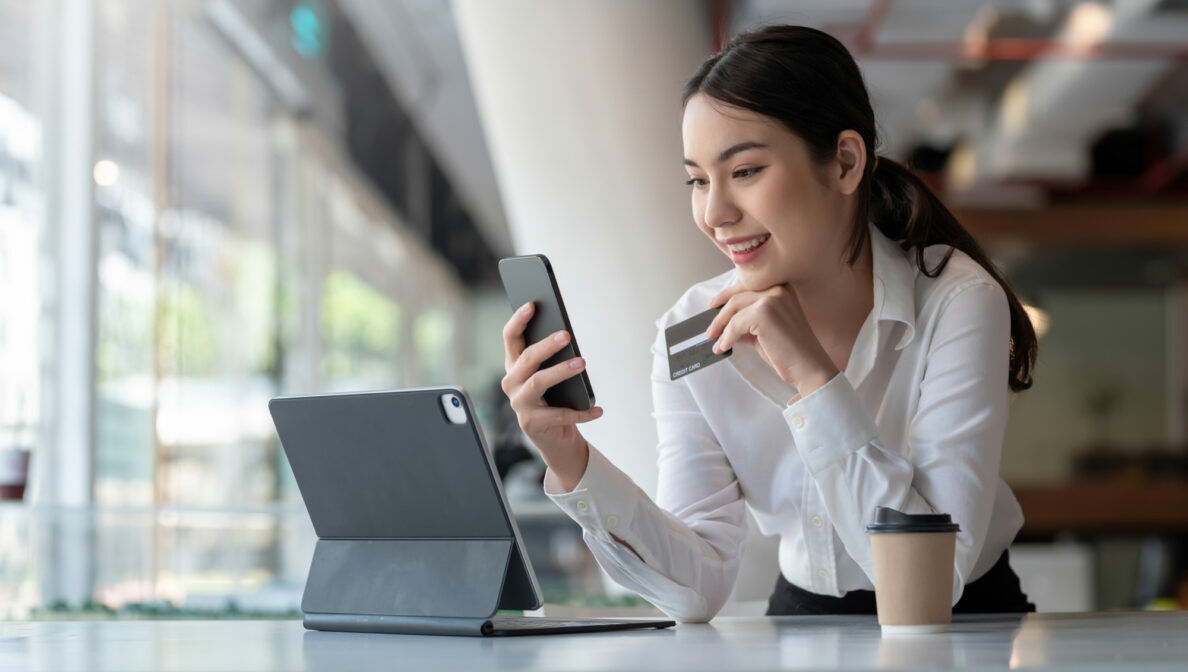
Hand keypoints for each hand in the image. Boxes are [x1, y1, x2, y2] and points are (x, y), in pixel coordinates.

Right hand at [501, 301, 603, 489]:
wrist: (555, 438)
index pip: (510, 337)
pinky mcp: (531, 423)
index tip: (532, 304)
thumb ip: (552, 357)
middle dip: (546, 345)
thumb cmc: (555, 399)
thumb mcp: (551, 375)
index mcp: (514, 366)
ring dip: (562, 371)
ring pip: (539, 381)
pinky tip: (598, 409)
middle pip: (527, 358)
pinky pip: (560, 414)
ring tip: (582, 363)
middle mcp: (512, 383)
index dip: (518, 320)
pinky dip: (582, 412)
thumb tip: (567, 336)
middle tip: (567, 335)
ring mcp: (519, 404)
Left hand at [705, 283, 838, 398]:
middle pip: (737, 297)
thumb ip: (748, 322)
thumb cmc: (790, 351)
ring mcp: (772, 299)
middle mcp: (778, 289)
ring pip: (734, 310)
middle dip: (720, 314)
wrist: (808, 367)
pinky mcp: (763, 313)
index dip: (728, 294)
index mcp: (783, 288)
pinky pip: (735, 324)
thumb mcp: (766, 330)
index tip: (714, 304)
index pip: (748, 286)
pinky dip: (726, 337)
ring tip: (715, 342)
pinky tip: (724, 347)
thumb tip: (725, 324)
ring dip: (721, 328)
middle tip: (710, 330)